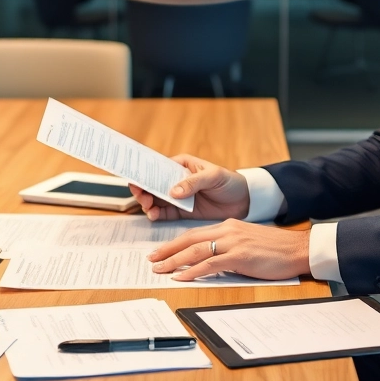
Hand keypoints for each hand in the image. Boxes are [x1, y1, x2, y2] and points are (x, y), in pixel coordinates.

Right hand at [130, 153, 250, 220]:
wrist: (243, 201)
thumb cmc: (230, 182)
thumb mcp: (213, 176)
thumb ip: (193, 182)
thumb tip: (173, 191)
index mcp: (181, 165)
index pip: (158, 167)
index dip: (144, 172)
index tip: (136, 179)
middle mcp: (176, 180)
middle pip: (152, 184)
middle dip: (143, 190)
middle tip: (143, 197)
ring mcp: (177, 197)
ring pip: (154, 199)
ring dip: (147, 203)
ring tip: (149, 208)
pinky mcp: (181, 211)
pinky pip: (163, 213)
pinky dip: (156, 214)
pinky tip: (154, 215)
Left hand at [147, 218, 309, 281]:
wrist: (297, 249)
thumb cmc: (276, 249)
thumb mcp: (248, 241)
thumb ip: (230, 246)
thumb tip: (212, 260)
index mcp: (229, 226)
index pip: (195, 233)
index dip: (176, 242)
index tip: (162, 251)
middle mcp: (228, 231)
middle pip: (190, 239)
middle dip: (168, 250)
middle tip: (152, 260)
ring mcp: (233, 243)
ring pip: (196, 250)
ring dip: (175, 261)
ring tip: (160, 269)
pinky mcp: (240, 256)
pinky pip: (210, 264)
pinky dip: (193, 270)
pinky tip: (181, 276)